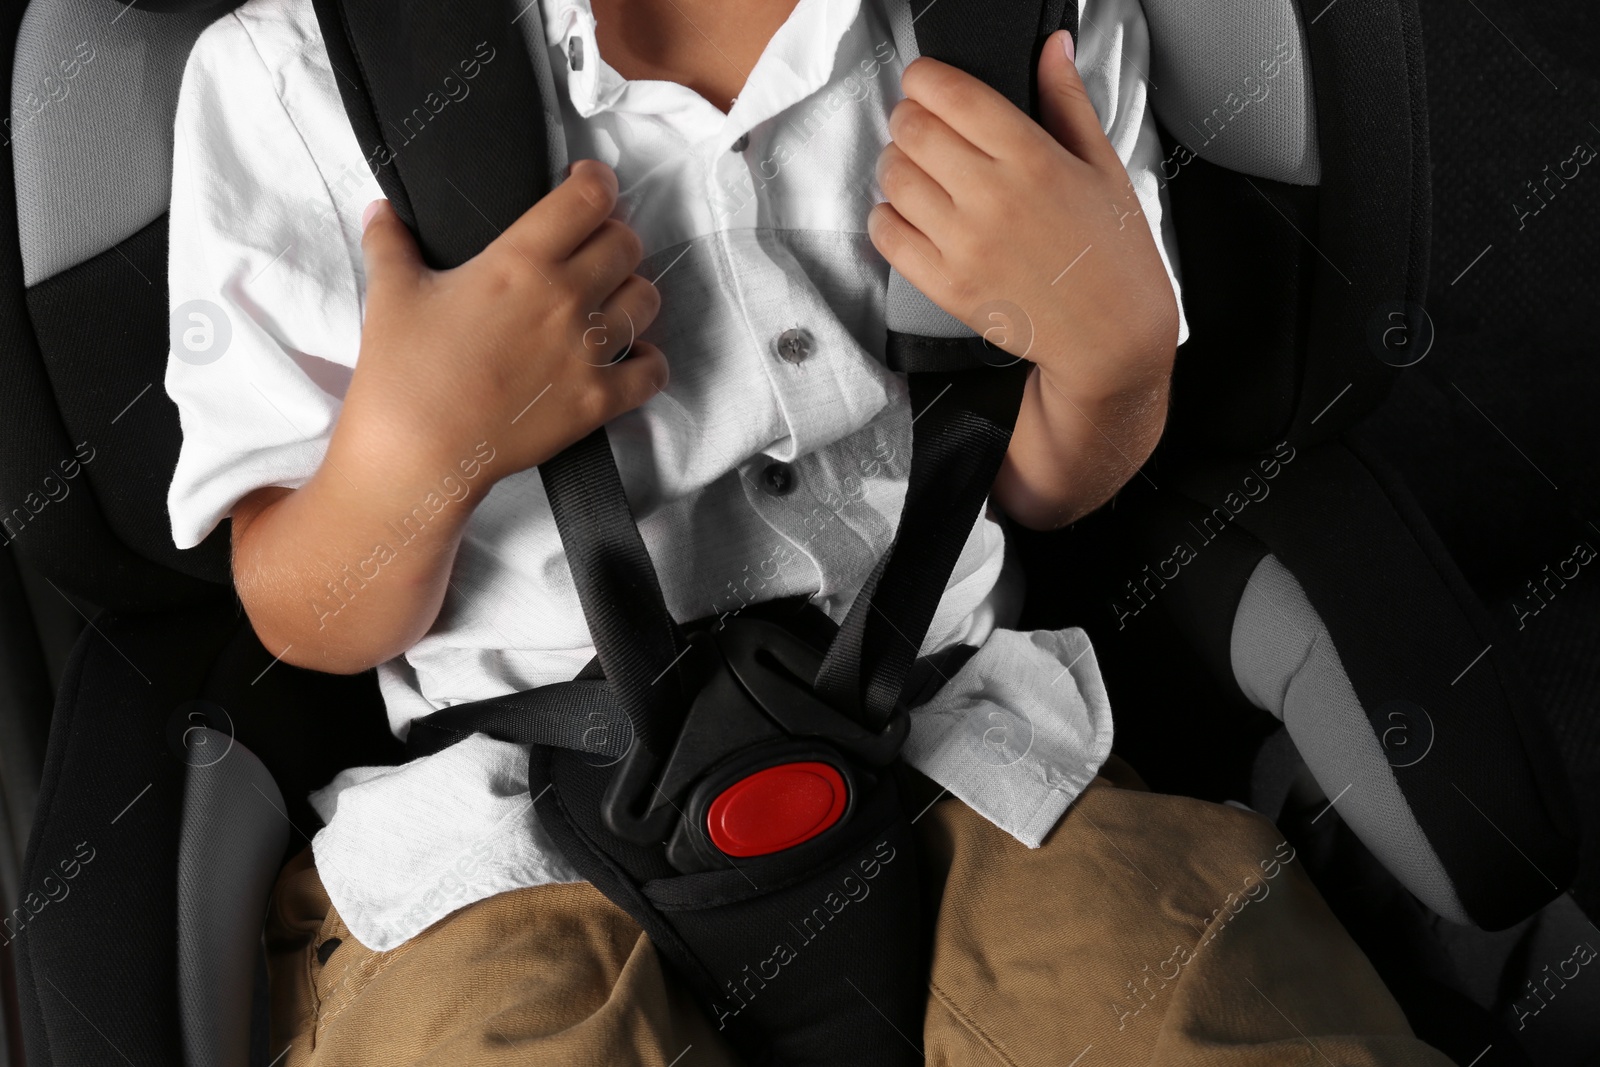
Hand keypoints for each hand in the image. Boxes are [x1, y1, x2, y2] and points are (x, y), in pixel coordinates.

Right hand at [339, 159, 668, 484]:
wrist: (417, 454)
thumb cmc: (403, 373)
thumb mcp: (391, 295)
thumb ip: (391, 243)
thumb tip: (382, 211)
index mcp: (521, 261)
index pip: (589, 199)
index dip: (598, 183)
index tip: (591, 185)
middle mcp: (566, 299)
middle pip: (627, 245)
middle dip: (614, 239)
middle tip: (594, 250)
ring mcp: (588, 352)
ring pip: (646, 301)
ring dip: (632, 295)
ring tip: (609, 302)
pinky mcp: (599, 401)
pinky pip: (653, 370)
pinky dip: (647, 360)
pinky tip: (627, 359)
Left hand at [868, 30, 1177, 402]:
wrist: (1111, 337)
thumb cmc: (1112, 254)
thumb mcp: (1103, 166)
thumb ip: (1068, 100)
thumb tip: (1053, 47)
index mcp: (1033, 159)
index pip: (952, 95)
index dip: (924, 78)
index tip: (924, 81)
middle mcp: (993, 198)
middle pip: (911, 130)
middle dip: (908, 118)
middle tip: (921, 126)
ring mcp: (964, 244)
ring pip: (893, 178)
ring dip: (896, 164)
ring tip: (919, 171)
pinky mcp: (945, 285)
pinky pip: (886, 234)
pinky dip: (888, 216)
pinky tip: (913, 215)